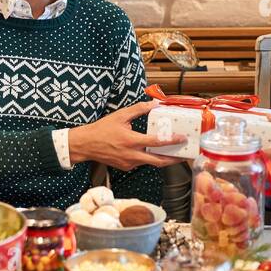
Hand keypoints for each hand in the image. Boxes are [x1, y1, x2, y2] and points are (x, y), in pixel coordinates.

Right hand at [68, 101, 185, 169]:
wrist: (86, 145)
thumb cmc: (101, 130)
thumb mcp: (120, 116)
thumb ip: (138, 109)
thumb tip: (154, 103)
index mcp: (131, 141)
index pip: (157, 142)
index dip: (172, 141)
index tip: (182, 138)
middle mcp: (132, 155)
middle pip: (159, 161)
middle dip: (174, 159)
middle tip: (185, 155)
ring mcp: (129, 163)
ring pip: (151, 163)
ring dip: (163, 159)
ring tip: (174, 154)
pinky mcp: (126, 167)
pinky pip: (141, 163)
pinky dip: (149, 158)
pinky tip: (153, 152)